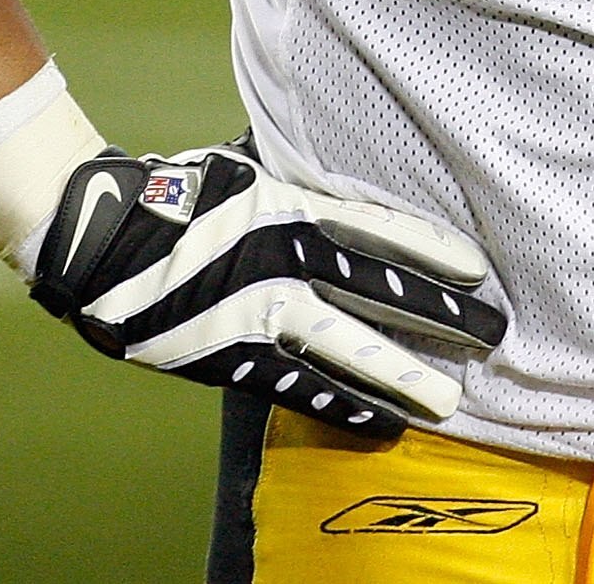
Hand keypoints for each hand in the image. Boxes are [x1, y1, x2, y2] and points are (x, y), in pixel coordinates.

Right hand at [29, 142, 506, 436]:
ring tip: (450, 400)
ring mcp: (256, 311)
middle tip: (492, 332)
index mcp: (286, 207)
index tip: (477, 269)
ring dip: (402, 373)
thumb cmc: (181, 196)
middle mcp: (280, 259)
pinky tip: (381, 422)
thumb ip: (298, 182)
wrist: (101, 241)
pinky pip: (299, 385)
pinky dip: (343, 404)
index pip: (374, 229)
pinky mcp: (232, 357)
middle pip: (375, 289)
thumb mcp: (247, 172)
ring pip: (345, 347)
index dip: (428, 249)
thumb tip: (349, 177)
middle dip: (437, 314)